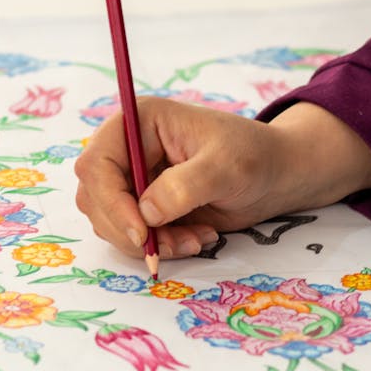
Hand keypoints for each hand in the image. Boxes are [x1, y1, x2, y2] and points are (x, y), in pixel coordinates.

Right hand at [73, 97, 370, 260]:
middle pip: (94, 197)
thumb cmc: (254, 156)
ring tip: (195, 239)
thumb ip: (186, 186)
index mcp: (139, 122)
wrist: (276, 175)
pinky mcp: (143, 206)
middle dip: (129, 230)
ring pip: (110, 222)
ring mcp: (132, 179)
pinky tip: (197, 238)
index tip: (142, 233)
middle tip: (169, 248)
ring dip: (149, 242)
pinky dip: (160, 247)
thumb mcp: (227, 166)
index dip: (112, 202)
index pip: (97, 163)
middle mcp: (127, 149)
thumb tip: (147, 212)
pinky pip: (132, 236)